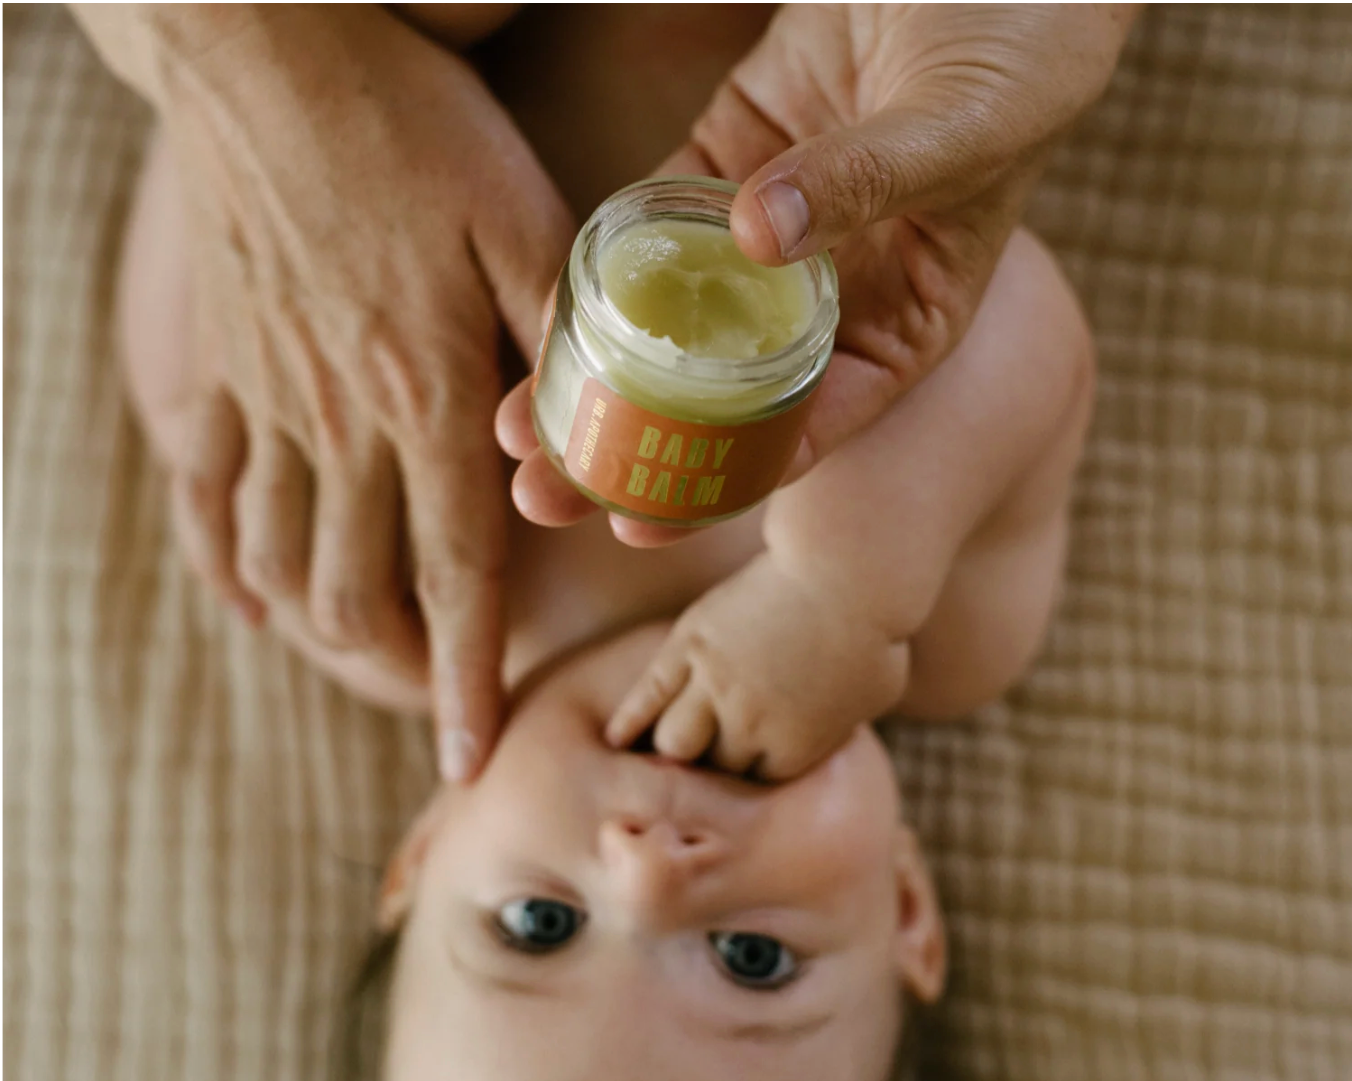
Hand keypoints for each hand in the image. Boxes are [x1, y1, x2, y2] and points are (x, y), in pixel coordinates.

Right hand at [92, 6, 573, 779]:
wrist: (269, 50)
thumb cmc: (415, 133)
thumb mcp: (522, 224)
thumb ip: (564, 343)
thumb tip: (593, 433)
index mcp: (426, 400)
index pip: (454, 579)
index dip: (464, 680)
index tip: (471, 755)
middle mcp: (339, 423)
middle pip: (359, 592)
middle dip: (400, 667)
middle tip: (436, 694)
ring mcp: (270, 400)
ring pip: (280, 559)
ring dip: (323, 627)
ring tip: (367, 656)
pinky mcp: (226, 367)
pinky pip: (206, 490)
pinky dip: (224, 562)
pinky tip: (251, 603)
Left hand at [508, 3, 1133, 542]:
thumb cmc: (1022, 39)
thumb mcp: (963, 126)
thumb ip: (866, 182)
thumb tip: (753, 237)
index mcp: (905, 324)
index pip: (804, 431)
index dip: (718, 484)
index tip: (636, 524)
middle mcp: (831, 297)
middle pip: (718, 399)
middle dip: (628, 449)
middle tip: (541, 496)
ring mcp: (770, 233)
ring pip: (670, 326)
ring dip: (597, 375)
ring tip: (514, 429)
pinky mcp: (726, 157)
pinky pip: (653, 228)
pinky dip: (600, 271)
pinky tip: (546, 312)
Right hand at [605, 553, 909, 780]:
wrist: (847, 571)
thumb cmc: (876, 630)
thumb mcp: (876, 696)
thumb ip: (841, 727)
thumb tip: (831, 738)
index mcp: (796, 751)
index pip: (757, 788)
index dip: (751, 780)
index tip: (746, 771)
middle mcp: (750, 727)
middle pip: (711, 773)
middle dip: (710, 775)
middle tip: (698, 772)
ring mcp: (715, 685)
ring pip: (672, 742)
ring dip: (671, 751)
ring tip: (660, 757)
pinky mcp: (690, 646)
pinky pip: (648, 695)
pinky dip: (629, 721)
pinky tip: (614, 739)